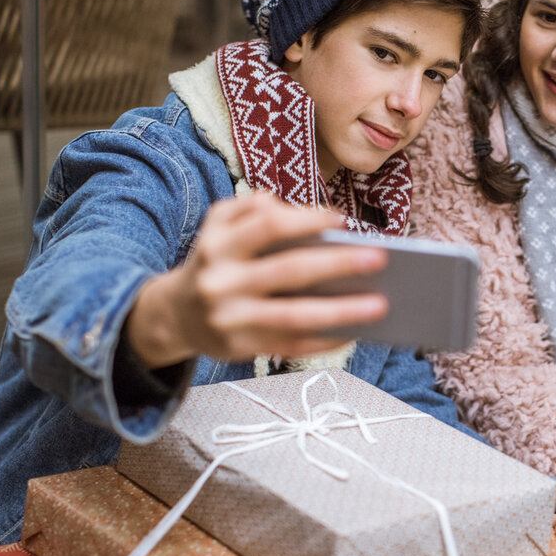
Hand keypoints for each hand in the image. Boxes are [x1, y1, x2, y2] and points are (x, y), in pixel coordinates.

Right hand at [128, 193, 388, 367]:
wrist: (175, 315)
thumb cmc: (215, 260)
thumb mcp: (219, 224)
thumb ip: (253, 207)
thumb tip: (302, 212)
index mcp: (218, 245)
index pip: (267, 226)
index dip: (307, 221)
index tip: (344, 220)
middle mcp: (221, 282)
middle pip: (288, 271)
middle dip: (337, 265)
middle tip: (379, 259)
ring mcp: (231, 319)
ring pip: (294, 317)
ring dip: (341, 312)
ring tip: (379, 305)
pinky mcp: (241, 348)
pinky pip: (292, 345)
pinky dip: (326, 340)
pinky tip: (356, 331)